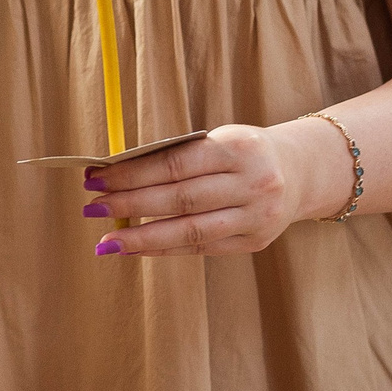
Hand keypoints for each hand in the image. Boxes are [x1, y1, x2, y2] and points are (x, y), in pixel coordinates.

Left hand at [83, 119, 348, 256]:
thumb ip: (175, 157)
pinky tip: (137, 248)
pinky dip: (165, 249)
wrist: (300, 172)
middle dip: (129, 205)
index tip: (95, 179)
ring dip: (142, 238)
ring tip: (106, 241)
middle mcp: (252, 184)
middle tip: (91, 208)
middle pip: (179, 199)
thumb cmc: (241, 152)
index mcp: (238, 148)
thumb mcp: (216, 141)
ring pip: (190, 231)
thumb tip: (115, 175)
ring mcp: (256, 217)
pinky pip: (201, 248)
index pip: (174, 165)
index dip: (132, 175)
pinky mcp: (254, 242)